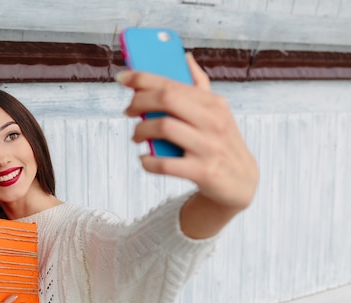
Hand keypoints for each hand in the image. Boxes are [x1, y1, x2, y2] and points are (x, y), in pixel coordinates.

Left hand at [117, 53, 258, 236]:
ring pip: (163, 127)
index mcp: (213, 103)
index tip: (122, 77)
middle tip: (128, 111)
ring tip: (136, 136)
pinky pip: (165, 164)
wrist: (241, 184)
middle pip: (166, 99)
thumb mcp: (217, 113)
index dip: (142, 78)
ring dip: (141, 131)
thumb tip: (185, 57)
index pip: (172, 82)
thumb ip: (199, 86)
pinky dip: (148, 161)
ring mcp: (208, 147)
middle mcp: (213, 121)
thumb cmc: (222, 144)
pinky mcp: (203, 172)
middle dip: (139, 102)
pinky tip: (145, 159)